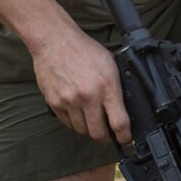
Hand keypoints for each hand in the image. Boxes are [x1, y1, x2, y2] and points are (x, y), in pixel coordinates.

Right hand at [32, 24, 131, 144]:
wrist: (55, 41)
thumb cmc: (84, 50)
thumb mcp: (111, 65)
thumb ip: (117, 88)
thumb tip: (124, 108)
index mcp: (107, 86)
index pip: (119, 123)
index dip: (125, 137)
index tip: (126, 139)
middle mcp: (88, 97)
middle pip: (99, 134)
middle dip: (106, 136)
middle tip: (107, 132)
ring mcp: (70, 101)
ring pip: (82, 130)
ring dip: (88, 127)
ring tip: (90, 116)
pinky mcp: (55, 103)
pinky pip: (67, 123)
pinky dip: (74, 121)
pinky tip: (77, 110)